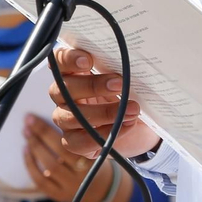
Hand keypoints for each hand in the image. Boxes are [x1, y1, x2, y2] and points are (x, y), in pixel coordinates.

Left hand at [22, 114, 130, 201]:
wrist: (105, 190)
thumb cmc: (100, 159)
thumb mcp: (103, 143)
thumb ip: (89, 130)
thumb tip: (67, 109)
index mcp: (96, 158)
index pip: (77, 141)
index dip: (62, 127)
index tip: (49, 114)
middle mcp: (84, 173)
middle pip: (60, 152)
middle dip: (42, 133)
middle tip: (29, 119)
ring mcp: (71, 185)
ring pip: (50, 165)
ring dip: (36, 146)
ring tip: (26, 132)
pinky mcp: (59, 194)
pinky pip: (41, 181)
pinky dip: (31, 164)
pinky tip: (26, 150)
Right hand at [47, 45, 158, 159]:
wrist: (141, 127)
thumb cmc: (129, 96)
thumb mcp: (128, 79)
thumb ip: (121, 69)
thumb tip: (129, 61)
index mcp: (74, 73)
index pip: (60, 61)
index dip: (68, 59)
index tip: (88, 61)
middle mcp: (64, 95)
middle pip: (63, 89)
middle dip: (92, 86)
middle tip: (119, 84)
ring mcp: (65, 119)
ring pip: (71, 116)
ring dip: (103, 112)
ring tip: (132, 109)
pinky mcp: (74, 142)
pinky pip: (80, 141)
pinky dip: (105, 133)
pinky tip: (126, 125)